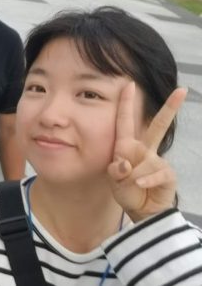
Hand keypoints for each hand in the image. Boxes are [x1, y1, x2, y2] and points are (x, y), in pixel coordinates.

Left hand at [108, 83, 186, 222]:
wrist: (141, 211)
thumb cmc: (127, 191)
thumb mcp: (113, 180)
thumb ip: (115, 171)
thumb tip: (124, 164)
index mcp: (127, 147)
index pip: (125, 122)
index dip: (126, 104)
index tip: (129, 84)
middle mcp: (144, 150)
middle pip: (158, 125)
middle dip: (170, 108)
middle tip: (182, 90)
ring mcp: (157, 161)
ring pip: (146, 161)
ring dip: (134, 176)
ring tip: (131, 185)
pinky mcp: (167, 174)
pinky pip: (157, 173)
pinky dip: (145, 180)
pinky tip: (140, 185)